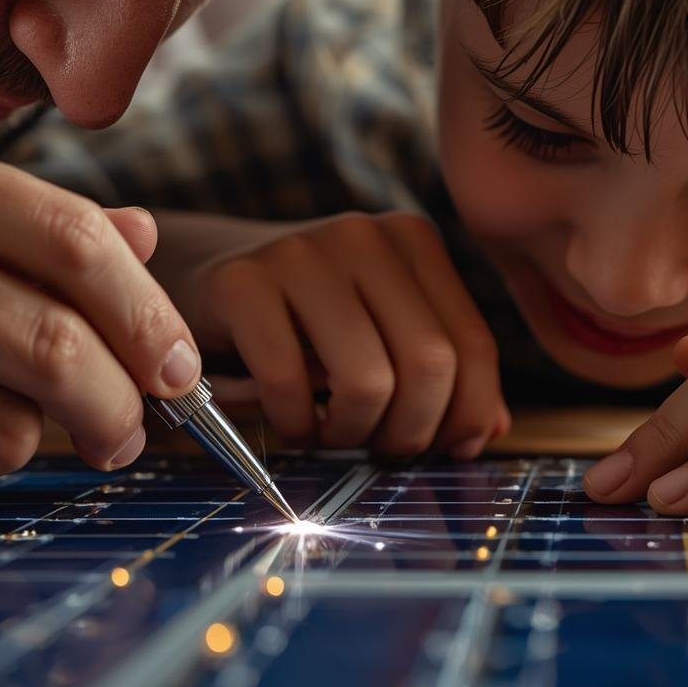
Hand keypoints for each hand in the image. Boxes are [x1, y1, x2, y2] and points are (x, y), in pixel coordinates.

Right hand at [169, 211, 508, 457]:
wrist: (200, 278)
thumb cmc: (301, 324)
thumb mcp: (377, 335)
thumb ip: (439, 374)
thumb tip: (487, 430)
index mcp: (412, 242)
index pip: (472, 345)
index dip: (467, 415)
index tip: (444, 450)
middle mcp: (364, 236)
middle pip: (429, 365)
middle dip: (410, 433)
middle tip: (378, 450)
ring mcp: (301, 252)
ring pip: (369, 380)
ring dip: (350, 434)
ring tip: (328, 434)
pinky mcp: (241, 281)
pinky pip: (290, 382)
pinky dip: (293, 424)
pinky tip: (288, 424)